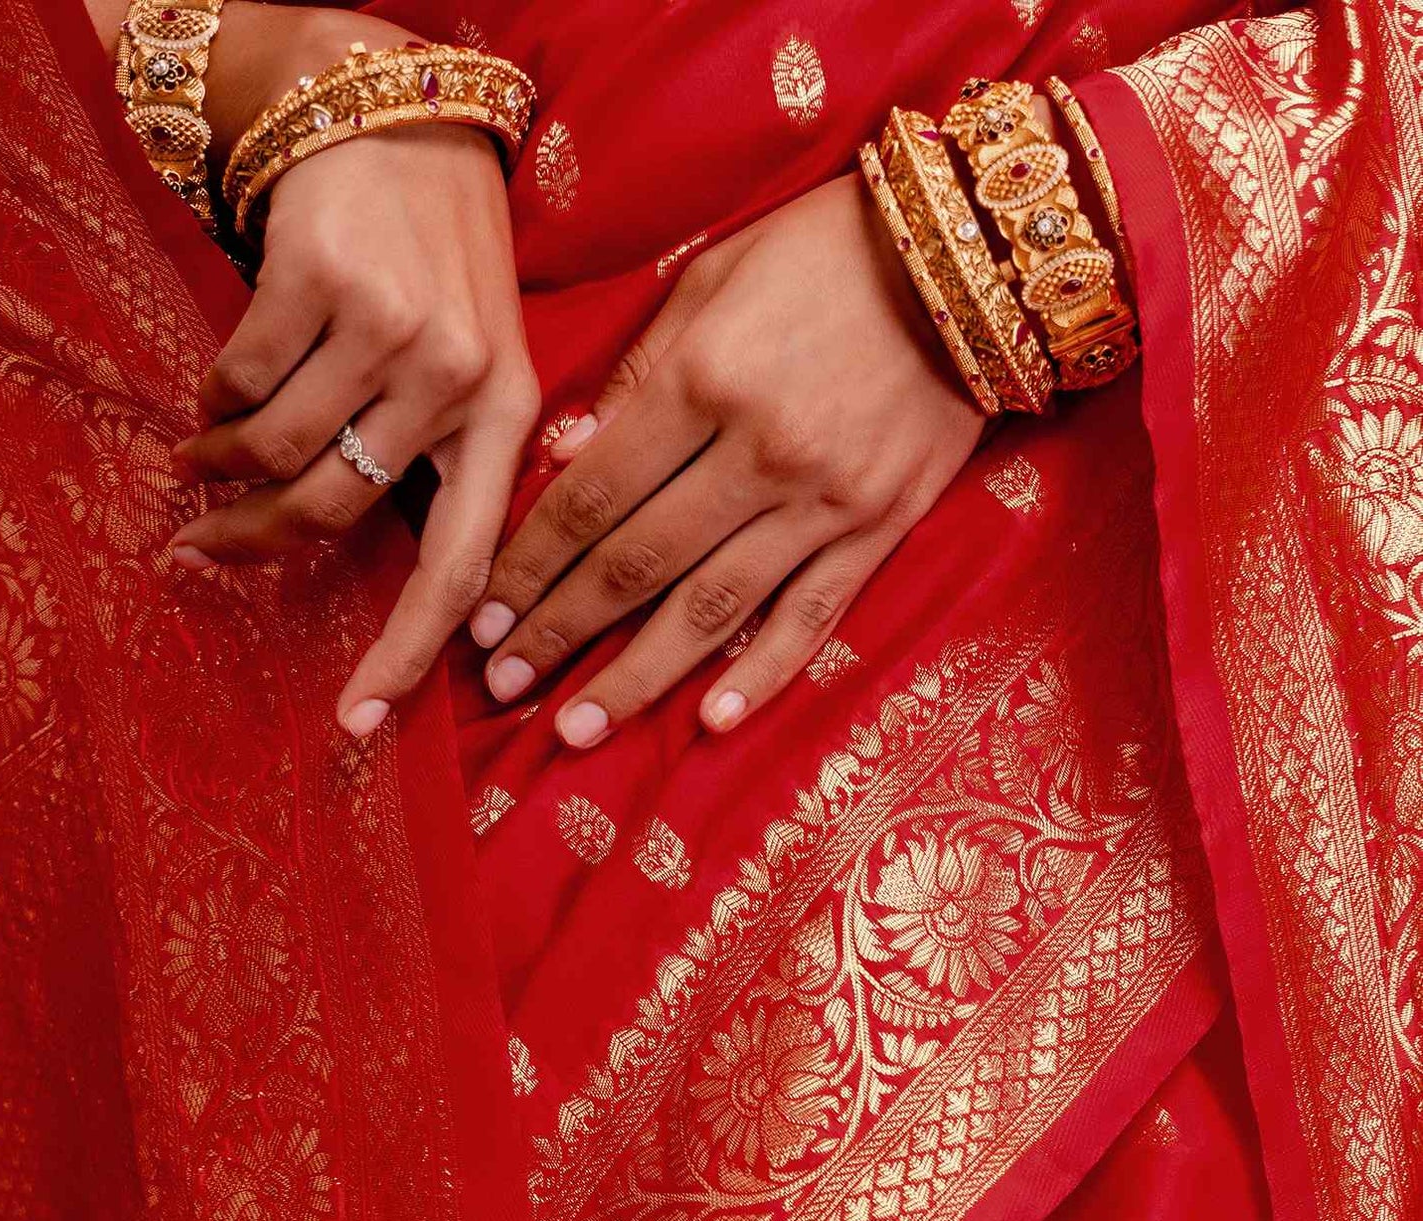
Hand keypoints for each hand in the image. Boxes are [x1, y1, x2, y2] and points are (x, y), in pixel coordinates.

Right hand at [166, 9, 538, 736]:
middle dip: (254, 540)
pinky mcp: (318, 278)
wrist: (406, 131)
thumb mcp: (484, 372)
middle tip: (202, 547)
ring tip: (199, 462)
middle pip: (334, 511)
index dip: (407, 653)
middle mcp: (456, 381)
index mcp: (507, 424)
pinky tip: (214, 392)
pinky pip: (238, 380)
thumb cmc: (443, 275)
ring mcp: (387, 329)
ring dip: (220, 467)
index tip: (358, 720)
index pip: (459, 568)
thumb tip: (425, 612)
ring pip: (275, 449)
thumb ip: (453, 470)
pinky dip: (212, 400)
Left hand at [471, 171, 984, 745]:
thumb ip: (638, 376)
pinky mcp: (880, 529)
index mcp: (703, 382)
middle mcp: (758, 454)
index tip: (482, 614)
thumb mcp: (714, 279)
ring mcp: (824, 502)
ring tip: (574, 729)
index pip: (590, 498)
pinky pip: (812, 617)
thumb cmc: (825, 251)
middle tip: (502, 681)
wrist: (977, 256)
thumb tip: (563, 460)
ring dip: (635, 677)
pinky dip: (761, 673)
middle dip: (559, 629)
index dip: (528, 564)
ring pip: (711, 610)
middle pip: (635, 566)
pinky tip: (711, 722)